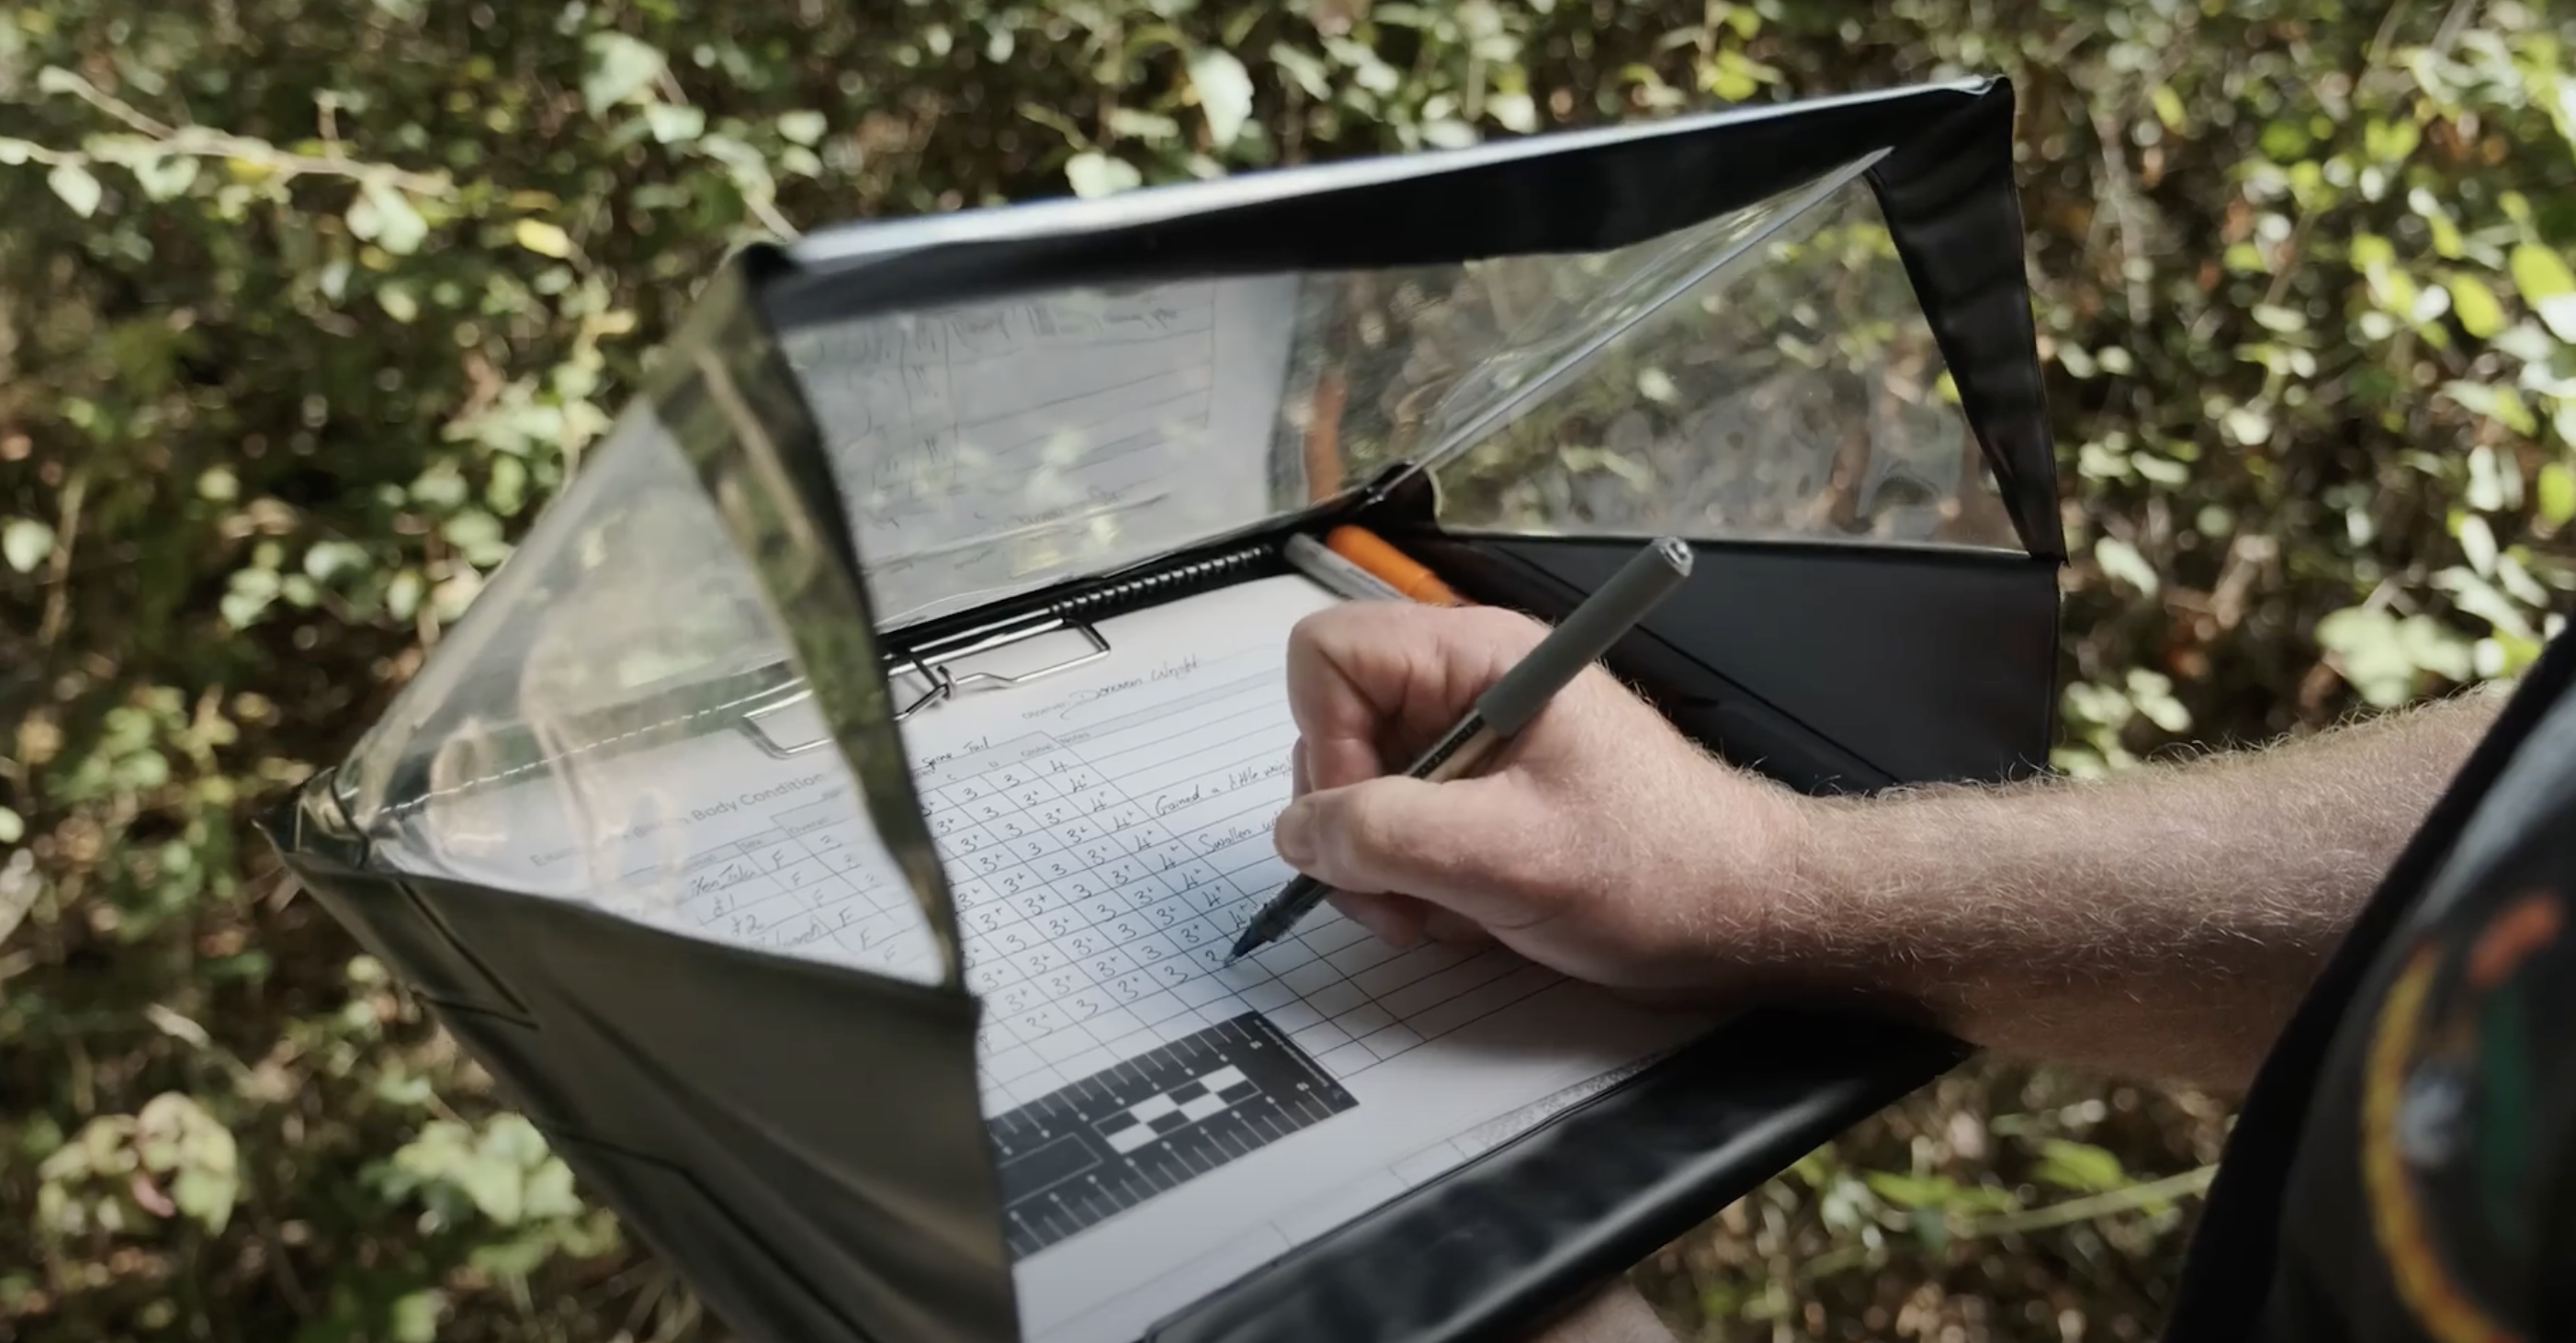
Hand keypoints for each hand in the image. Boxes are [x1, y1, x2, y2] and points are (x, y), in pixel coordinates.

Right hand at [1270, 601, 1811, 995]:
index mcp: (1477, 659)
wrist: (1743, 918)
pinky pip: (1399, 834)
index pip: (1330, 655)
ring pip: (1359, 793)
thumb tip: (1298, 832)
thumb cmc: (1658, 871)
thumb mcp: (1508, 856)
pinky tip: (1469, 913)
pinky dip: (1414, 886)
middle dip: (1352, 824)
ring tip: (1445, 911)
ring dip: (1383, 870)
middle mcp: (1466, 690)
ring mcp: (1471, 749)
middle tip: (1402, 892)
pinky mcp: (1479, 802)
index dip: (1324, 740)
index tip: (1369, 819)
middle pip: (1331, 730)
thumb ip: (1386, 836)